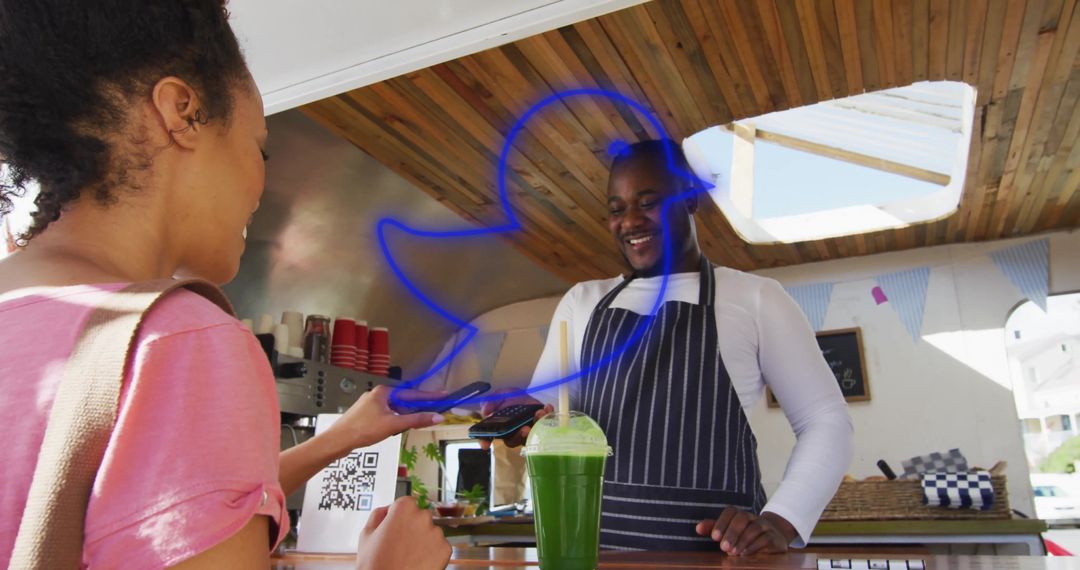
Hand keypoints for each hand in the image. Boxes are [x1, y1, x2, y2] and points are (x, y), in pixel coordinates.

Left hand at [321, 386, 445, 457]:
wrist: (338, 440)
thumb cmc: (365, 430)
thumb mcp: (394, 425)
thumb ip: (416, 420)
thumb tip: (438, 417)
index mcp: (383, 392)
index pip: (411, 394)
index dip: (428, 396)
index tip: (443, 395)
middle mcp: (376, 394)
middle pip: (402, 402)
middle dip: (414, 410)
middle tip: (429, 415)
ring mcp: (368, 405)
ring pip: (393, 410)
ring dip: (402, 418)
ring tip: (405, 428)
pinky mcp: (363, 415)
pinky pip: (384, 415)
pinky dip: (392, 421)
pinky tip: (392, 431)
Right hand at [355, 497, 451, 569]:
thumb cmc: (375, 564)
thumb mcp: (366, 535)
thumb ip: (377, 515)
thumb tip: (385, 510)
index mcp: (403, 508)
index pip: (407, 503)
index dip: (400, 516)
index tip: (397, 526)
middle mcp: (422, 516)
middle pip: (421, 517)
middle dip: (413, 527)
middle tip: (402, 544)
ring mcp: (436, 533)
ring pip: (431, 532)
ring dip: (424, 540)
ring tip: (409, 555)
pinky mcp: (445, 548)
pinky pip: (440, 547)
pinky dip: (433, 553)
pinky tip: (419, 561)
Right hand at [477, 390, 552, 450]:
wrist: (524, 396)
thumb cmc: (510, 399)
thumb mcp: (499, 396)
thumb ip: (491, 402)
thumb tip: (486, 411)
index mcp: (500, 428)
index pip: (490, 438)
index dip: (485, 441)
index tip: (485, 444)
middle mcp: (513, 433)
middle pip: (514, 440)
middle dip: (519, 435)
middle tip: (524, 429)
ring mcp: (528, 431)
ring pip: (532, 436)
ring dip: (536, 426)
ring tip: (538, 413)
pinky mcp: (541, 426)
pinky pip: (546, 426)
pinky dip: (548, 417)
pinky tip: (547, 408)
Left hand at [695, 508, 796, 555]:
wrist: (773, 540)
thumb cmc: (745, 536)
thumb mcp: (729, 532)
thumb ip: (714, 528)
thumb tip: (697, 528)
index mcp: (740, 515)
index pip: (730, 512)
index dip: (721, 522)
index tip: (714, 538)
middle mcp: (753, 518)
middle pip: (742, 518)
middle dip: (732, 533)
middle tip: (724, 548)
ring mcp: (765, 526)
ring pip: (754, 528)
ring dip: (742, 541)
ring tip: (733, 553)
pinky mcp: (775, 538)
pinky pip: (765, 539)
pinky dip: (754, 547)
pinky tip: (745, 554)